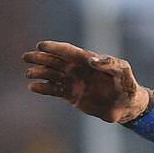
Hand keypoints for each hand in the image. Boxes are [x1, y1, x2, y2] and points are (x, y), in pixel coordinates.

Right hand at [22, 40, 150, 122]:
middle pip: (56, 61)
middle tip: (26, 57)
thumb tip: (91, 60)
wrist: (127, 106)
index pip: (68, 51)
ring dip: (40, 73)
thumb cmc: (127, 85)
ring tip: (29, 74)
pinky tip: (33, 87)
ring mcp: (74, 82)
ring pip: (52, 75)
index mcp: (88, 60)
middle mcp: (78, 69)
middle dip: (41, 58)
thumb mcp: (123, 72)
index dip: (55, 48)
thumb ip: (109, 63)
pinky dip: (44, 88)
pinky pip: (54, 90)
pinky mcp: (72, 96)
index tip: (41, 45)